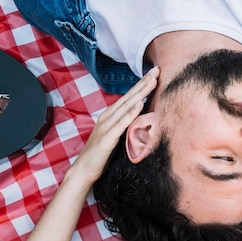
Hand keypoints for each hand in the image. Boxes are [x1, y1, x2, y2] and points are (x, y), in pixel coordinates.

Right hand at [72, 68, 158, 184]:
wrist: (84, 170)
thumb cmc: (101, 154)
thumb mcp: (115, 135)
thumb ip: (124, 125)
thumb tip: (140, 118)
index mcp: (110, 116)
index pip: (129, 97)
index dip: (141, 84)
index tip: (154, 73)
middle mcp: (108, 117)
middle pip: (129, 97)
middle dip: (143, 83)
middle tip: (157, 70)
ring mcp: (107, 126)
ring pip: (126, 106)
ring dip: (140, 92)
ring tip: (152, 81)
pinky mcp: (107, 138)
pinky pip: (121, 123)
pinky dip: (131, 113)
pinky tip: (140, 104)